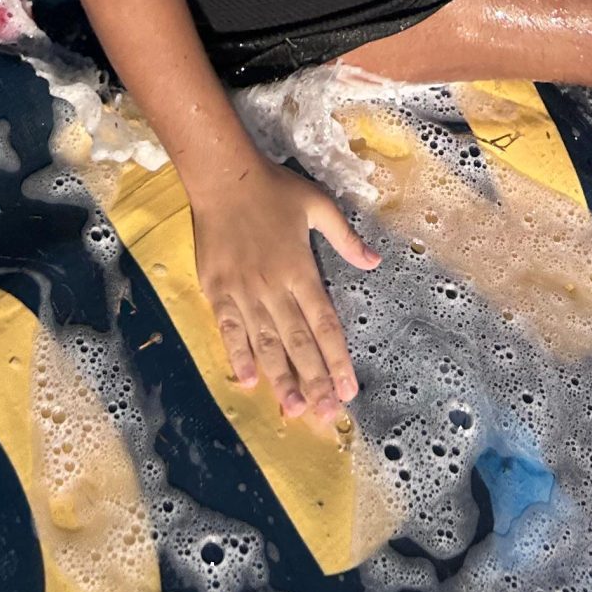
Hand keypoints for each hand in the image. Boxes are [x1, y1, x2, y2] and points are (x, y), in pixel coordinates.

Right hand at [191, 158, 379, 424]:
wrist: (223, 177)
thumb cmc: (274, 190)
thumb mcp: (319, 205)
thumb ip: (346, 238)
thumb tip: (374, 262)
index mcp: (302, 269)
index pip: (325, 324)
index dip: (337, 359)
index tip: (349, 389)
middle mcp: (275, 287)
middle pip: (298, 342)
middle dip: (314, 381)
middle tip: (326, 415)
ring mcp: (244, 292)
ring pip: (265, 343)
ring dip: (281, 378)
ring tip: (294, 409)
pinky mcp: (217, 291)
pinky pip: (229, 330)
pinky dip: (238, 355)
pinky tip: (248, 380)